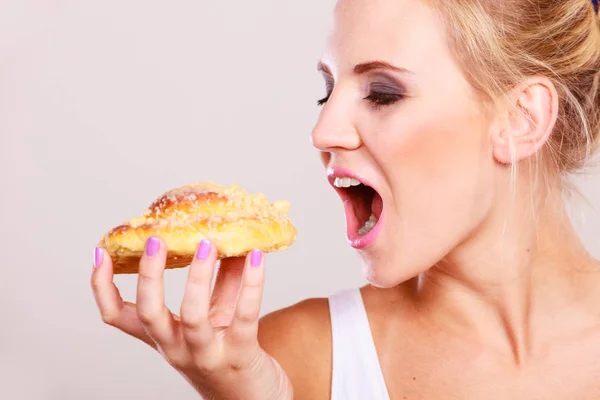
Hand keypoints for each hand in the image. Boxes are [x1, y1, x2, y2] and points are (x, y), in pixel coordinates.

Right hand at [91, 237, 292, 399]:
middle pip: (149, 314)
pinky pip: (244, 317)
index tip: (101, 252)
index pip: (117, 317)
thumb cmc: (230, 353)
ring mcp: (207, 355)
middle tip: (155, 239)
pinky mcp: (240, 356)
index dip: (102, 287)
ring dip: (198, 276)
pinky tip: (257, 258)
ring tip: (206, 243)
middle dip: (149, 275)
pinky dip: (252, 285)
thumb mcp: (216, 315)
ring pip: (193, 316)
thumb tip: (224, 235)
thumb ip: (219, 279)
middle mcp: (177, 349)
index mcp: (162, 337)